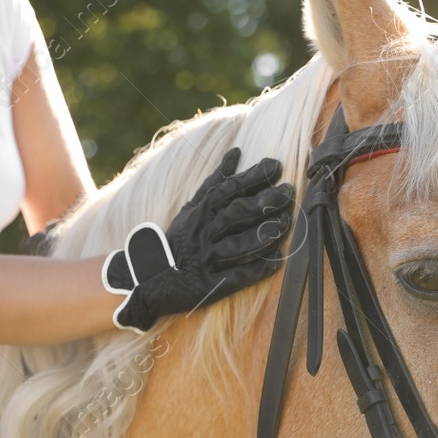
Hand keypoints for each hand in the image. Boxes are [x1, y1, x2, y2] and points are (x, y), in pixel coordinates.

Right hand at [103, 148, 294, 332]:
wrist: (149, 277)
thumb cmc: (181, 238)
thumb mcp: (193, 206)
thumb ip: (215, 181)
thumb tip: (236, 151)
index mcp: (200, 211)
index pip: (228, 189)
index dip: (252, 177)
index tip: (275, 166)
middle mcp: (203, 233)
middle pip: (236, 214)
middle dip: (264, 202)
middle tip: (288, 193)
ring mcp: (205, 259)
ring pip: (238, 244)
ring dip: (264, 234)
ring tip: (285, 223)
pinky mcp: (208, 285)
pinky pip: (236, 277)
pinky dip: (257, 269)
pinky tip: (277, 261)